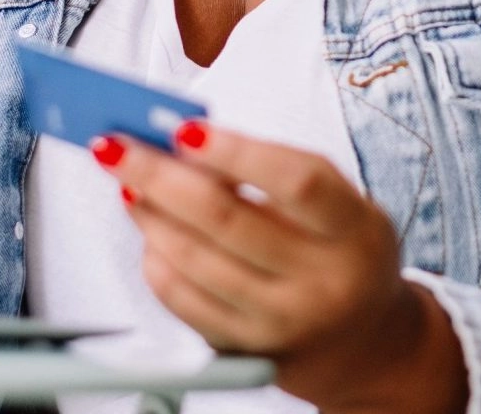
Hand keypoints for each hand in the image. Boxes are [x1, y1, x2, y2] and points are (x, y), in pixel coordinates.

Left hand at [96, 124, 467, 413]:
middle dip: (161, 176)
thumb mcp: (339, 205)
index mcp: (354, 231)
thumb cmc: (340, 252)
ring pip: (194, 262)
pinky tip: (150, 232)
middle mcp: (321, 282)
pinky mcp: (243, 351)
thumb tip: (187, 140)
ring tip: (128, 182)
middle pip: (228, 221)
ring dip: (149, 215)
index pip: (298, 183)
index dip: (238, 153)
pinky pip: (182, 301)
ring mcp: (280, 323)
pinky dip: (155, 259)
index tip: (185, 129)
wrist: (362, 341)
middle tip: (118, 146)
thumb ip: (277, 171)